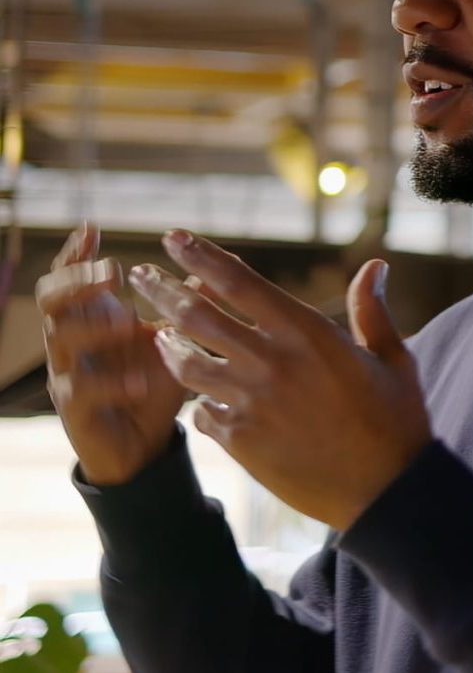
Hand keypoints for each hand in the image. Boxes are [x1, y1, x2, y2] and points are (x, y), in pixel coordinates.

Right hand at [36, 224, 187, 485]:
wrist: (143, 444)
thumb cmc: (154, 380)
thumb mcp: (175, 337)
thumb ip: (190, 302)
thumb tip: (221, 261)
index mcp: (94, 316)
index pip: (71, 276)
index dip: (77, 252)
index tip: (92, 228)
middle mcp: (74, 340)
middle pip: (51, 298)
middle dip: (78, 280)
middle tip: (114, 272)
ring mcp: (69, 374)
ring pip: (59, 339)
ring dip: (94, 325)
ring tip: (128, 321)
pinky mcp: (75, 412)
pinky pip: (80, 392)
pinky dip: (110, 382)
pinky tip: (137, 380)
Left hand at [128, 231, 431, 531]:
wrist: (386, 490)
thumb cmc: (395, 418)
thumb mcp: (392, 357)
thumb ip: (372, 310)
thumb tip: (376, 265)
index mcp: (307, 332)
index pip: (239, 282)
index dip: (201, 256)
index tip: (175, 238)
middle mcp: (271, 362)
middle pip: (198, 317)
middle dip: (163, 290)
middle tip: (140, 275)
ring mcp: (251, 403)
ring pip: (187, 365)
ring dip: (167, 344)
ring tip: (156, 333)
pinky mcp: (240, 442)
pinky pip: (201, 412)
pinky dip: (196, 398)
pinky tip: (196, 394)